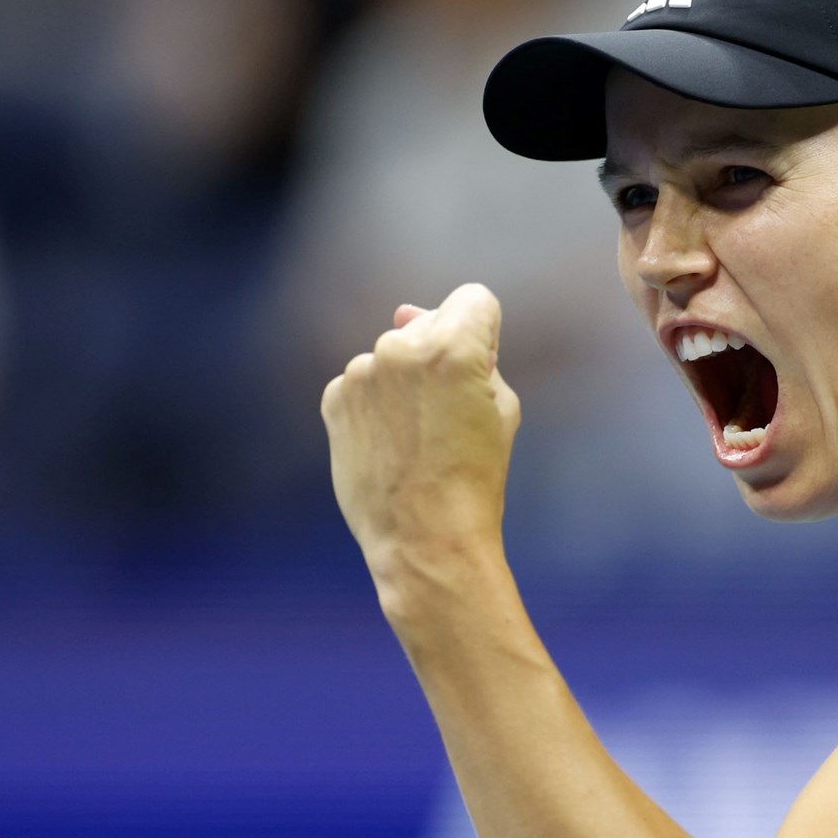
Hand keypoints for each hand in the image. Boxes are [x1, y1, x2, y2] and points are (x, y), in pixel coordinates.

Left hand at [321, 283, 522, 587]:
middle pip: (430, 323)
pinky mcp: (335, 398)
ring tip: (419, 436)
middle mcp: (399, 348)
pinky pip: (365, 382)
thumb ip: (473, 354)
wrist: (425, 538)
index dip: (486, 332)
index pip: (475, 299)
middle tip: (451, 413)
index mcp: (452, 346)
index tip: (482, 369)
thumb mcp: (503, 408)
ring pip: (394, 354)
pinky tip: (391, 443)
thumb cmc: (476, 476)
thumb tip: (406, 312)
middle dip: (442, 353)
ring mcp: (361, 372)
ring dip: (406, 379)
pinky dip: (378, 403)